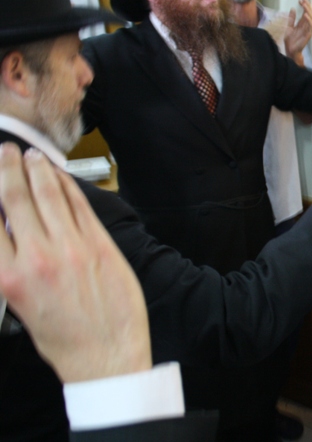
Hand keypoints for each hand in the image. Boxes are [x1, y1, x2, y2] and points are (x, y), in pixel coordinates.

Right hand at [0, 144, 150, 382]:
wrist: (106, 355)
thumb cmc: (63, 339)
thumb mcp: (20, 306)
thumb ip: (13, 268)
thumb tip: (9, 235)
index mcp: (9, 277)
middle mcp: (37, 257)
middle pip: (16, 198)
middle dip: (7, 168)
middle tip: (4, 151)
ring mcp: (72, 248)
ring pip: (49, 196)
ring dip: (38, 170)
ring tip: (30, 155)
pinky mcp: (100, 244)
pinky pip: (80, 206)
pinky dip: (68, 186)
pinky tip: (60, 175)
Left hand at [284, 0, 311, 63]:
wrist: (290, 50)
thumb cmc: (290, 40)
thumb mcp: (288, 26)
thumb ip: (291, 18)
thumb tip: (293, 8)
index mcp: (302, 23)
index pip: (306, 11)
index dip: (304, 5)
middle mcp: (306, 25)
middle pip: (310, 13)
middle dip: (307, 6)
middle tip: (303, 0)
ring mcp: (308, 30)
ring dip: (308, 11)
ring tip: (304, 5)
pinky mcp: (308, 34)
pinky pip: (310, 26)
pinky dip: (309, 20)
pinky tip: (305, 14)